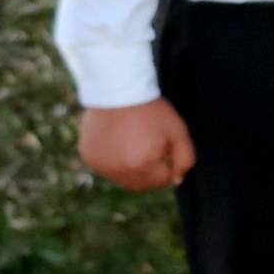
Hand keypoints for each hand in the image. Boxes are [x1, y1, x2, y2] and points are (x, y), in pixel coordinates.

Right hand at [79, 99, 196, 192]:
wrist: (118, 89)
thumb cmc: (151, 110)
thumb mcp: (178, 132)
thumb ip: (184, 159)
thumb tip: (176, 180)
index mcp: (143, 166)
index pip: (163, 180)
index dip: (167, 161)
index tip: (163, 143)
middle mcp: (119, 171)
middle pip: (142, 184)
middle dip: (150, 170)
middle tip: (148, 143)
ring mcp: (101, 165)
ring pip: (123, 178)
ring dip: (130, 167)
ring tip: (132, 140)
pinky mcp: (89, 157)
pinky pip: (106, 167)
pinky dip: (113, 159)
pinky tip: (116, 139)